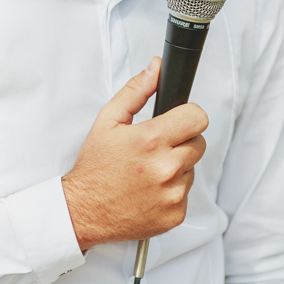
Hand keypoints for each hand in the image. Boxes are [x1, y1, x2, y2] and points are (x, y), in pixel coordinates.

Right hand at [61, 57, 208, 250]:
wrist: (84, 211)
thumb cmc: (95, 167)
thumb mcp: (108, 121)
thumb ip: (136, 91)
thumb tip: (156, 69)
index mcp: (151, 140)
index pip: (197, 117)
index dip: (187, 115)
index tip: (176, 120)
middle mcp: (166, 168)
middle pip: (199, 142)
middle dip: (182, 141)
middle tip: (156, 147)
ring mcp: (172, 194)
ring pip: (192, 168)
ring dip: (177, 167)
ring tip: (148, 170)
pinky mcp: (176, 214)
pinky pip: (186, 193)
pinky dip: (172, 190)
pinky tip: (150, 189)